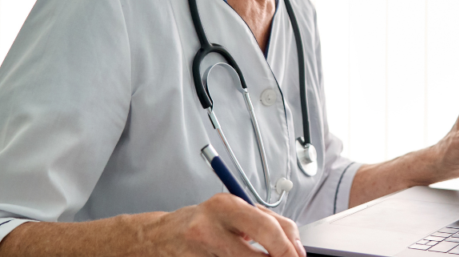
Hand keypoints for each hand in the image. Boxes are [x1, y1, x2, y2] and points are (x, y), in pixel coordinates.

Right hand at [142, 193, 305, 256]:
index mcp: (226, 205)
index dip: (289, 246)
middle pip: (259, 251)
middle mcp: (211, 226)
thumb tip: (294, 244)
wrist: (160, 237)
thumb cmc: (203, 223)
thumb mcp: (233, 213)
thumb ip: (264, 222)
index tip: (298, 256)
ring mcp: (201, 251)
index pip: (268, 227)